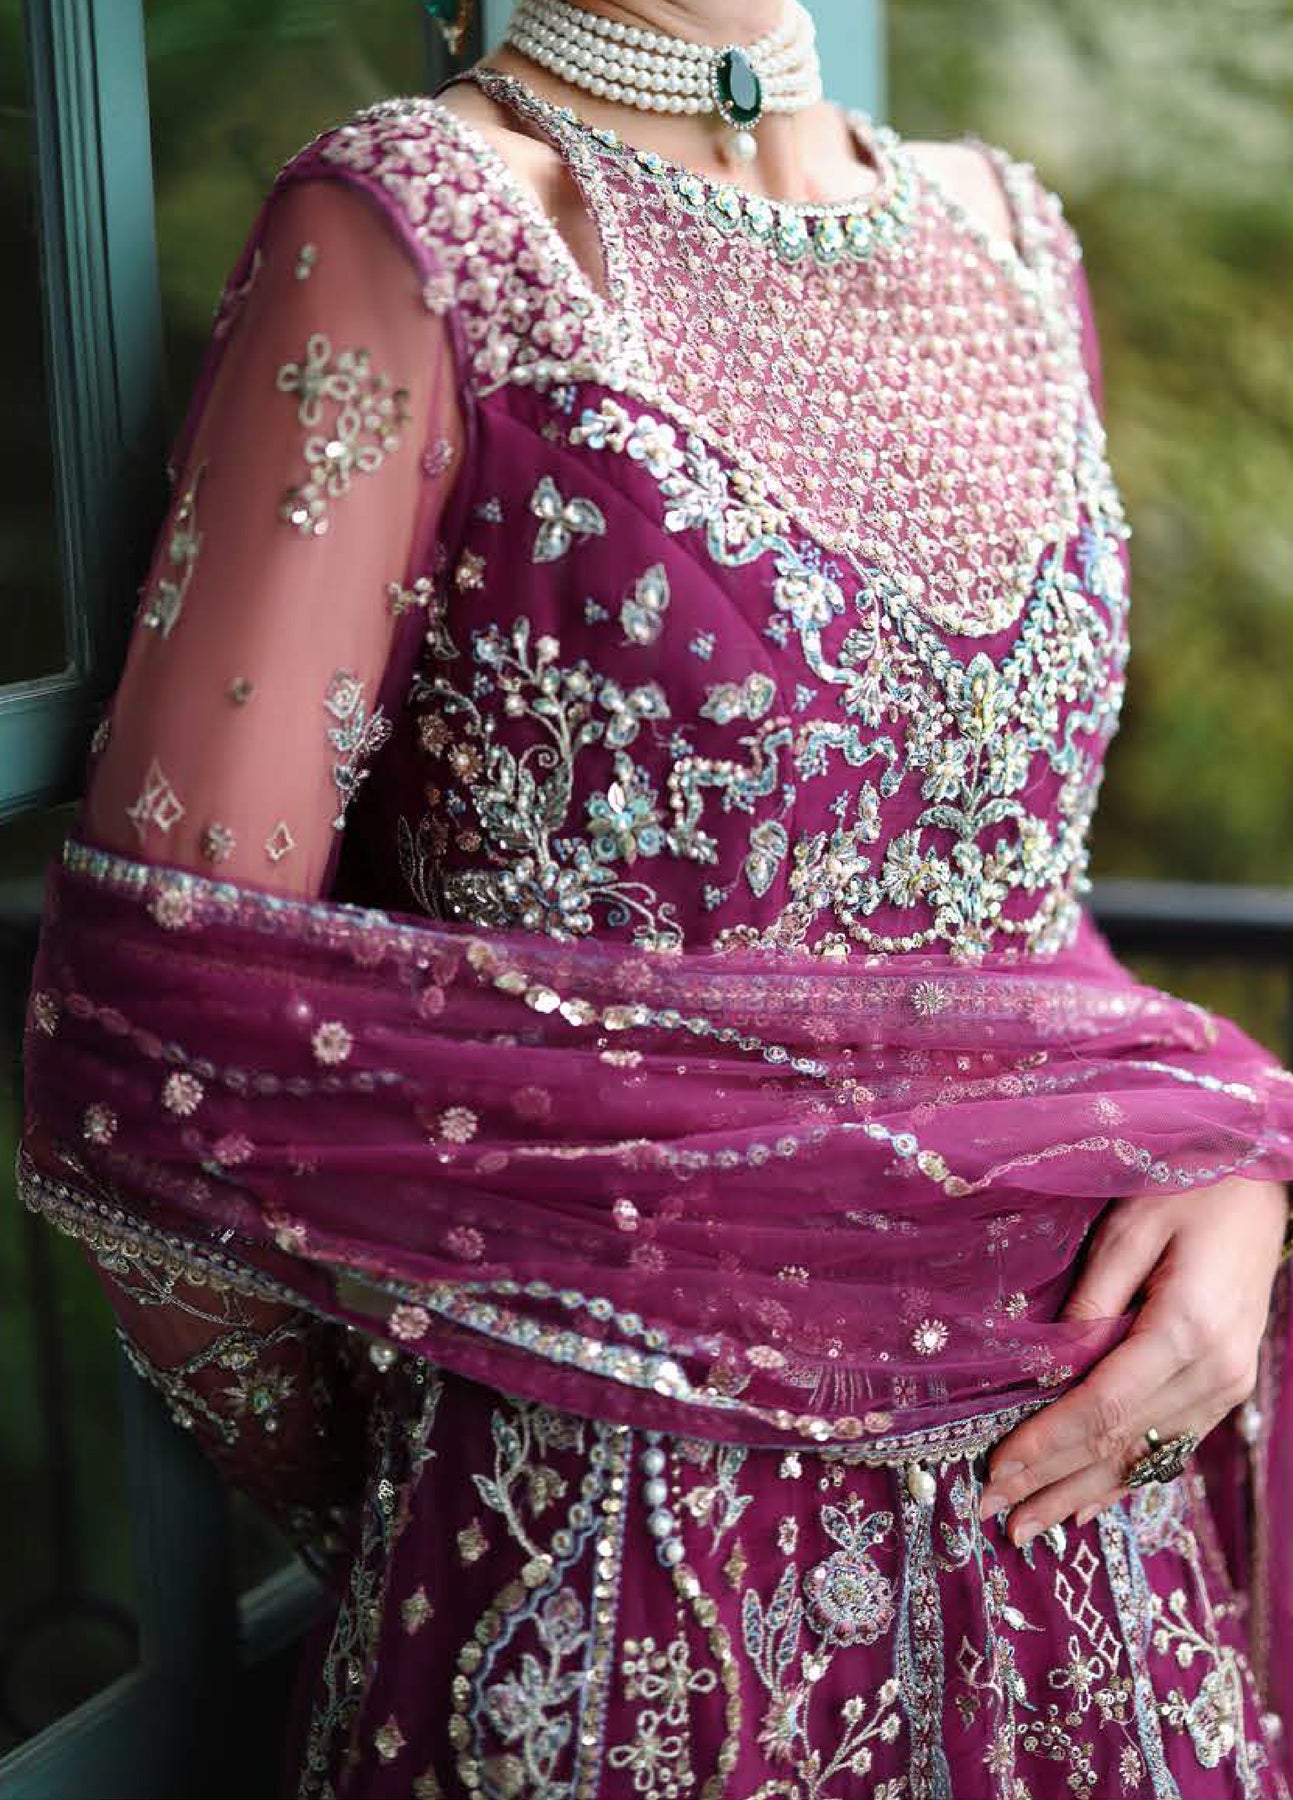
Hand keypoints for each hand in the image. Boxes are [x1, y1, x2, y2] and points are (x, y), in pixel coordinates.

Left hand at [978, 1175, 1287, 1543]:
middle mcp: (1214, 1371)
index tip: (996, 1470)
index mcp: (1187, 1329)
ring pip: (1144, 1457)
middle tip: (992, 1514)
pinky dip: (1123, 1478)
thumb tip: (1051, 1366)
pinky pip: (1169, 1447)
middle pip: (1120, 1443)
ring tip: (1028, 1526)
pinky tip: (1086, 1505)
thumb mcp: (1128, 1230)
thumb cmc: (1188, 1190)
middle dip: (1051, 1482)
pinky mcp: (1227, 1387)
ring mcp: (1227, 1385)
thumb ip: (1091, 1302)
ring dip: (1081, 1493)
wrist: (1261, 1187)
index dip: (1047, 1443)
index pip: (1103, 1405)